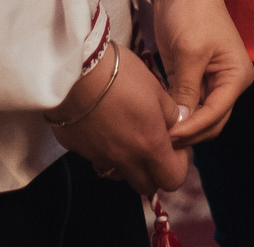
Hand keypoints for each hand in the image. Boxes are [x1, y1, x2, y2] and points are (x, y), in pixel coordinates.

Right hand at [49, 45, 188, 195]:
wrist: (74, 68)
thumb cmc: (121, 74)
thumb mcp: (155, 88)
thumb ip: (170, 113)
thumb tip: (178, 125)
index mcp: (149, 145)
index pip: (173, 179)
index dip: (179, 165)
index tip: (175, 145)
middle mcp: (124, 159)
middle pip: (146, 186)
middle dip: (154, 171)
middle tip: (152, 143)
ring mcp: (98, 157)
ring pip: (119, 174)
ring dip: (128, 164)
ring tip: (126, 136)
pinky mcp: (77, 149)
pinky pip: (96, 158)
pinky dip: (104, 150)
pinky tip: (102, 127)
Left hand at [147, 0, 251, 148]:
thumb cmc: (191, 12)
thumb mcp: (189, 52)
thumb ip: (187, 90)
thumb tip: (181, 124)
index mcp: (236, 76)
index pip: (216, 114)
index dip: (193, 128)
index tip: (168, 137)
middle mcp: (228, 82)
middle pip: (211, 121)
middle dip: (189, 132)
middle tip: (160, 139)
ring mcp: (211, 80)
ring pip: (198, 115)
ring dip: (181, 124)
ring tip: (157, 131)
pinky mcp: (192, 76)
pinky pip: (187, 103)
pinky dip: (176, 111)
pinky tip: (158, 117)